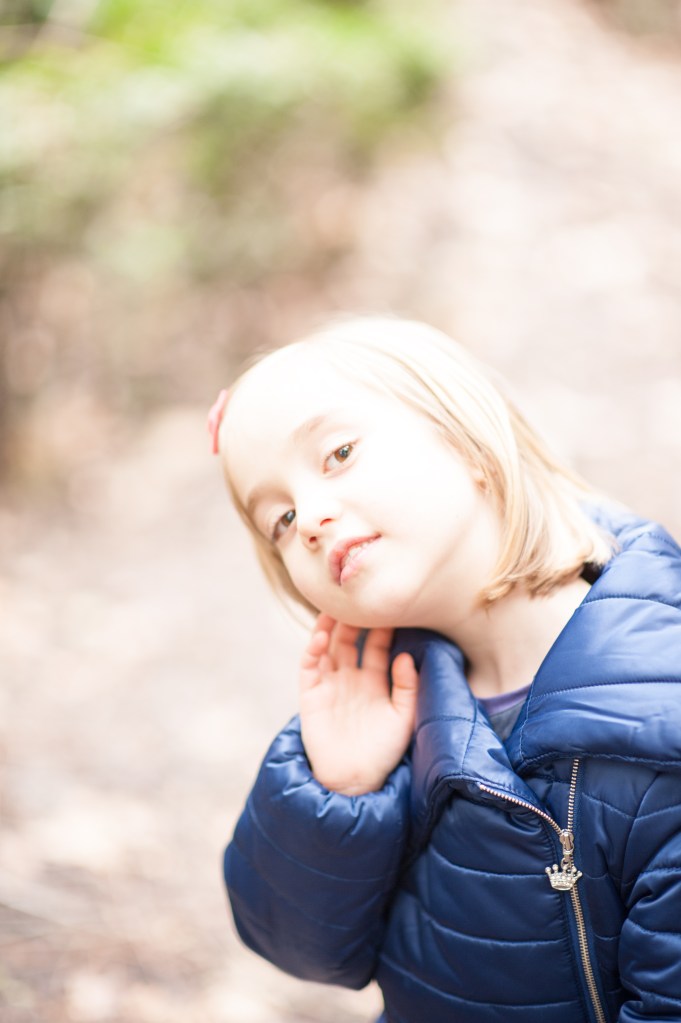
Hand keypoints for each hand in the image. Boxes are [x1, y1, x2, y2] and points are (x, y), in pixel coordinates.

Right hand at [299, 614, 418, 794]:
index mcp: (374, 681)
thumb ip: (407, 687)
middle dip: (355, 620)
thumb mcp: (403, 717)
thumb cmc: (383, 751)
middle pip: (351, 640)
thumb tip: (405, 657)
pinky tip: (321, 635)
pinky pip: (309, 666)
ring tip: (335, 607)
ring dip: (330, 627)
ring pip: (328, 647)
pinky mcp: (310, 694)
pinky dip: (313, 649)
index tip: (390, 608)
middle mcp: (350, 678)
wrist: (356, 779)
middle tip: (359, 598)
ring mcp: (329, 684)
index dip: (382, 628)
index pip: (377, 646)